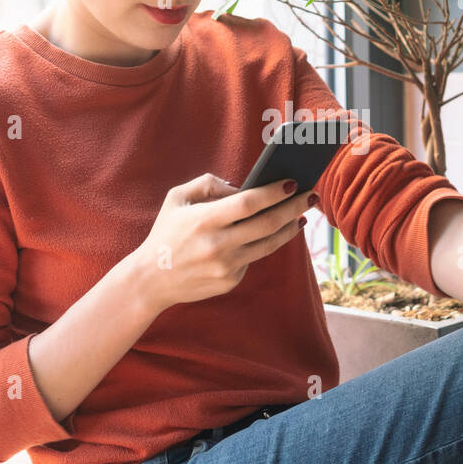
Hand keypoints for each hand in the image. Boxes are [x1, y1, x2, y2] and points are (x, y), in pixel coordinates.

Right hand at [131, 173, 317, 314]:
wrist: (151, 279)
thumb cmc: (166, 232)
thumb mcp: (177, 198)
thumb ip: (208, 184)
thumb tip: (242, 187)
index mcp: (204, 219)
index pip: (249, 202)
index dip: (274, 192)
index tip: (293, 182)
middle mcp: (218, 244)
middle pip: (268, 224)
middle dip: (294, 207)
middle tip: (311, 196)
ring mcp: (226, 266)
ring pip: (269, 244)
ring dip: (290, 228)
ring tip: (300, 215)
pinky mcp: (230, 281)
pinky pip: (254, 258)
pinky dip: (265, 244)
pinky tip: (276, 233)